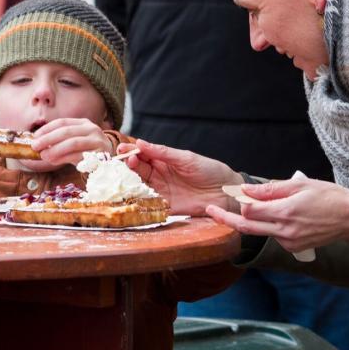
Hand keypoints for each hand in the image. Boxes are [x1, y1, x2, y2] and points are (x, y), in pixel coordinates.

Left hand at [30, 118, 111, 166]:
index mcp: (83, 123)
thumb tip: (38, 144)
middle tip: (35, 146)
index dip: (47, 129)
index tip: (35, 136)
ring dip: (55, 149)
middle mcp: (92, 129)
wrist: (109, 161)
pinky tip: (54, 161)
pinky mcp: (99, 154)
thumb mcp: (74, 141)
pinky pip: (78, 155)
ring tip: (43, 155)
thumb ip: (59, 141)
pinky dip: (63, 158)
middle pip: (66, 131)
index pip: (62, 122)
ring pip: (72, 143)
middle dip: (48, 139)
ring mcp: (97, 141)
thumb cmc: (86, 152)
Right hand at [117, 139, 242, 215]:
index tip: (122, 149)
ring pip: (140, 186)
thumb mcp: (186, 158)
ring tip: (126, 177)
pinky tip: (131, 198)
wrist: (225, 192)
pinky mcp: (165, 207)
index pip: (142, 155)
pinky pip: (149, 205)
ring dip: (131, 182)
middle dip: (129, 165)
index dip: (131, 151)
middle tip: (126, 161)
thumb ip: (163, 153)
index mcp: (164, 161)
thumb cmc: (209, 170)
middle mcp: (159, 175)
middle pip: (138, 170)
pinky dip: (139, 202)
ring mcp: (161, 191)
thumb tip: (140, 143)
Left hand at [204, 177, 348, 252]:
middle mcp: (285, 231)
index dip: (240, 201)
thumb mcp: (300, 185)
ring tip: (264, 205)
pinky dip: (272, 225)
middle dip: (226, 219)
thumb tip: (247, 190)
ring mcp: (289, 242)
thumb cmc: (329, 197)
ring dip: (255, 220)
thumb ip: (271, 189)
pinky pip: (274, 236)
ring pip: (261, 231)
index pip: (249, 211)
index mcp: (286, 213)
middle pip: (246, 227)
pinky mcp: (293, 248)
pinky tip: (286, 216)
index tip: (233, 194)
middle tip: (210, 211)